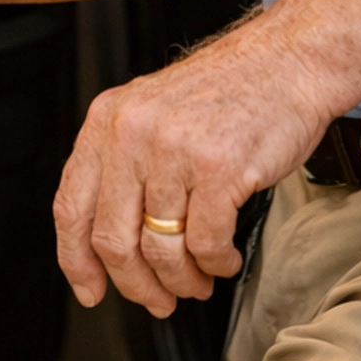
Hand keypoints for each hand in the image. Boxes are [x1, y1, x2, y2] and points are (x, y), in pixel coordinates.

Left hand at [55, 8, 329, 320]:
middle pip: (113, 240)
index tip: (90, 289)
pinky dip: (216, 263)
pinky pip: (205, 244)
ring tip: (199, 280)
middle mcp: (134, 132)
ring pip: (161, 250)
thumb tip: (106, 242)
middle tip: (158, 300)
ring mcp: (175, 150)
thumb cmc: (230, 91)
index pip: (71, 206)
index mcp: (109, 118)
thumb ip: (124, 163)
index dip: (76, 260)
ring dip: (182, 280)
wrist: (289, 60)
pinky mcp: (219, 168)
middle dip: (137, 285)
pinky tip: (225, 257)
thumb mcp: (155, 112)